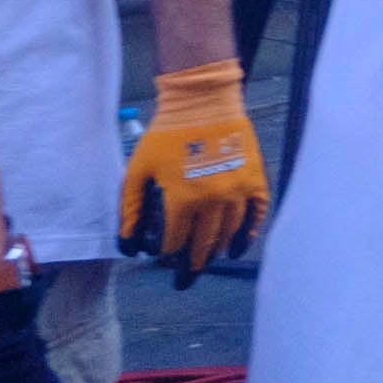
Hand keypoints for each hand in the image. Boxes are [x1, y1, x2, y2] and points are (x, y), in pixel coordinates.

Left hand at [120, 57, 269, 281]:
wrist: (203, 103)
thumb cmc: (165, 135)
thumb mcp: (138, 171)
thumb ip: (129, 209)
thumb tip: (127, 245)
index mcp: (183, 199)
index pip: (175, 241)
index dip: (167, 254)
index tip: (162, 259)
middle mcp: (214, 200)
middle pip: (203, 243)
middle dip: (191, 264)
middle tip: (185, 279)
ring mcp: (238, 190)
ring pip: (229, 232)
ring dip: (216, 249)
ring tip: (207, 259)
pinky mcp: (254, 179)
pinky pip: (255, 214)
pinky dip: (247, 233)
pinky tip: (237, 247)